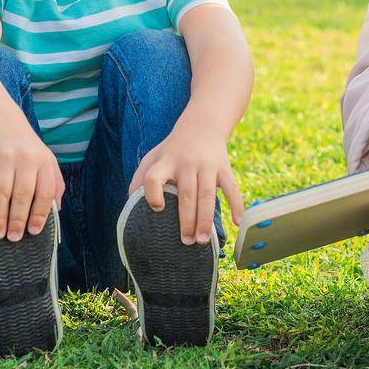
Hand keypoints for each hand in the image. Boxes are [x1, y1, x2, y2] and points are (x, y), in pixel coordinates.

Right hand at [0, 107, 64, 240]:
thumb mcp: (46, 160)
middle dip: (18, 219)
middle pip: (22, 195)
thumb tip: (57, 210)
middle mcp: (25, 159)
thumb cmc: (26, 148)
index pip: (45, 192)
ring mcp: (3, 158)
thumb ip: (54, 183)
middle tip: (14, 238)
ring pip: (1, 192)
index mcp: (43, 162)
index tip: (34, 232)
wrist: (0, 119)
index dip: (40, 214)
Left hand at [128, 118, 245, 245]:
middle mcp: (186, 163)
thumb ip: (139, 180)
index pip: (153, 178)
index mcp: (165, 162)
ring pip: (207, 195)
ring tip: (202, 240)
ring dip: (205, 219)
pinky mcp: (224, 167)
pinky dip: (237, 205)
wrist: (202, 126)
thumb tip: (130, 208)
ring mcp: (207, 165)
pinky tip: (237, 223)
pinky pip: (232, 188)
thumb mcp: (152, 157)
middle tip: (186, 242)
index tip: (157, 208)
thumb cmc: (172, 150)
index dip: (152, 194)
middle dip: (186, 220)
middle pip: (186, 194)